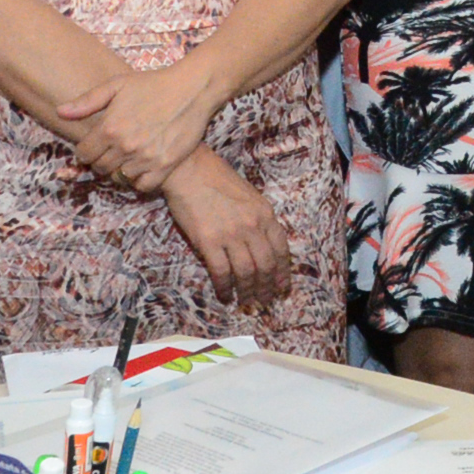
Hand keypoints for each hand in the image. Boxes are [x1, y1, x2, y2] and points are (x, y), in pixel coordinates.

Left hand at [59, 60, 219, 193]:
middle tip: (113, 150)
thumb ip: (87, 101)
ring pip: (120, 177)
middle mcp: (125, 146)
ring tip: (129, 157)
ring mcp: (146, 157)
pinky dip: (140, 180)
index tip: (95, 145)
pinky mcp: (166, 165)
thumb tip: (60, 112)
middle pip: (100, 168)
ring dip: (121, 169)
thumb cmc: (154, 83)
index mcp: (110, 127)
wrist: (193, 88)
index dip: (87, 149)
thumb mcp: (118, 85)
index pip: (83, 154)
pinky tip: (143, 166)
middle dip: (102, 160)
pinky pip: (143, 185)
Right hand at [161, 150, 292, 306]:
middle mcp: (252, 226)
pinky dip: (225, 287)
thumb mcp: (250, 196)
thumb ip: (258, 220)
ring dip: (248, 291)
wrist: (189, 170)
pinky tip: (225, 295)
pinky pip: (221, 271)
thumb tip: (262, 246)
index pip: (281, 249)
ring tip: (247, 303)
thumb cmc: (218, 180)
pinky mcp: (208, 241)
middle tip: (264, 301)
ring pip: (246, 272)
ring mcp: (231, 234)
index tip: (283, 287)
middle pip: (265, 265)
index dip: (283, 272)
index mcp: (265, 214)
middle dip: (267, 287)